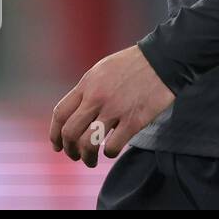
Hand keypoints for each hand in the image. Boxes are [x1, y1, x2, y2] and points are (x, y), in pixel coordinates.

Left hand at [50, 45, 173, 166]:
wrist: (164, 58)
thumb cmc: (135, 64)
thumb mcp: (103, 69)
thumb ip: (88, 89)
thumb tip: (77, 113)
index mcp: (87, 84)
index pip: (60, 114)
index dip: (55, 134)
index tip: (58, 145)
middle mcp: (97, 98)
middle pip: (70, 132)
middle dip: (69, 149)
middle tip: (75, 155)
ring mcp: (115, 109)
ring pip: (88, 143)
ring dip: (86, 157)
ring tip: (91, 160)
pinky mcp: (134, 120)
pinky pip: (112, 146)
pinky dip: (108, 153)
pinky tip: (112, 151)